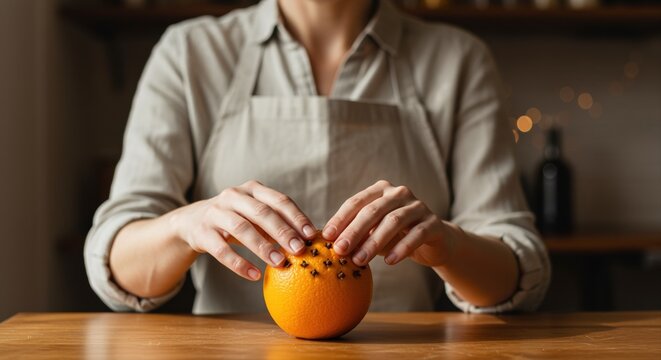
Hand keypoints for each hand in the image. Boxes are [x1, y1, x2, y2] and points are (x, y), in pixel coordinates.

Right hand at [169, 180, 316, 280]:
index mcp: (253, 190)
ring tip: (280, 263)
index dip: (296, 217)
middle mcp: (233, 196)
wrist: (192, 222)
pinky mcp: (202, 232)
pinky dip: (239, 263)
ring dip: (263, 247)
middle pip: (262, 213)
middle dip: (283, 232)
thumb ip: (278, 222)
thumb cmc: (236, 219)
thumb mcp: (255, 215)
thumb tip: (309, 241)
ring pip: (242, 229)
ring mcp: (215, 213)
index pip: (279, 200)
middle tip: (300, 250)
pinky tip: (254, 275)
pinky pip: (221, 250)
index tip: (311, 235)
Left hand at [322, 180, 455, 266]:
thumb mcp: (372, 234)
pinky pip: (416, 234)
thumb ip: (355, 235)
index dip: (340, 219)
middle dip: (354, 231)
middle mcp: (399, 193)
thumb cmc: (395, 237)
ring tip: (360, 260)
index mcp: (380, 190)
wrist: (434, 242)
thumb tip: (328, 245)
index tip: (327, 237)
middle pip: (373, 211)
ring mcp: (418, 206)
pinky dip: (401, 248)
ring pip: (393, 221)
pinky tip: (390, 262)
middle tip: (340, 250)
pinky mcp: (433, 223)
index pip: (356, 202)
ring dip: (374, 242)